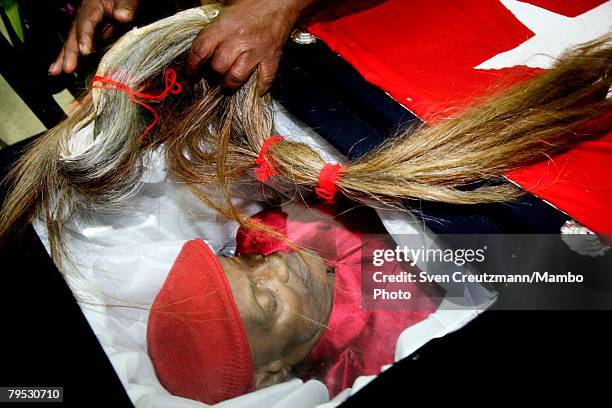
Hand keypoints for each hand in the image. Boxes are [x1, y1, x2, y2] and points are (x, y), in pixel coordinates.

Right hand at [49, 0, 139, 74]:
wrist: (123, 0)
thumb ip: (125, 6)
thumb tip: (122, 16)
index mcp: (92, 5)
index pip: (86, 21)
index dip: (84, 36)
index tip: (85, 51)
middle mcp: (85, 16)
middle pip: (74, 34)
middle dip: (69, 52)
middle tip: (66, 68)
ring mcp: (88, 27)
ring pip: (74, 42)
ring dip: (65, 57)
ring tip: (55, 71)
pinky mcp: (93, 35)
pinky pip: (82, 47)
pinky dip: (75, 58)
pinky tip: (67, 69)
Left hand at [187, 0, 315, 92]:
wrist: (280, 1)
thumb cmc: (252, 3)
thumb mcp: (226, 9)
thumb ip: (213, 28)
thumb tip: (201, 48)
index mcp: (224, 26)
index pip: (200, 50)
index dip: (192, 65)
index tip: (191, 72)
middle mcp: (238, 40)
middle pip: (218, 66)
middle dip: (213, 74)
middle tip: (213, 75)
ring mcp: (256, 51)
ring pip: (236, 76)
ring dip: (230, 84)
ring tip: (228, 85)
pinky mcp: (272, 58)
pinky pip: (264, 79)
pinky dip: (260, 87)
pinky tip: (256, 88)